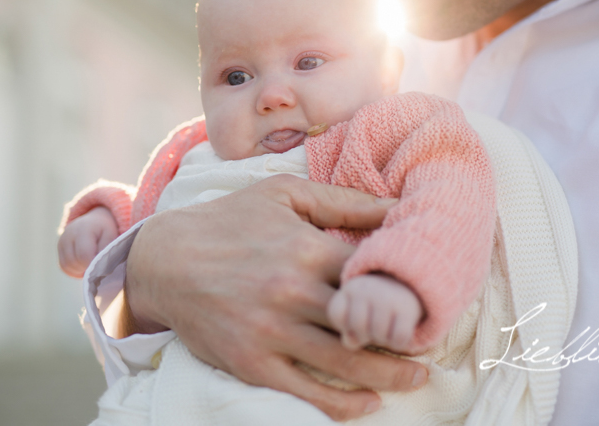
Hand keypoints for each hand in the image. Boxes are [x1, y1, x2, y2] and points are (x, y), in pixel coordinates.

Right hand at [58, 207, 118, 277]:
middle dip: (86, 268)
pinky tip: (84, 266)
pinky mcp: (59, 248)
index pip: (84, 255)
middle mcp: (68, 234)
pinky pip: (63, 266)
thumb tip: (99, 267)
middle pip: (73, 262)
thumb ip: (105, 250)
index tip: (102, 266)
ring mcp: (61, 241)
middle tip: (97, 266)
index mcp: (83, 229)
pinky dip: (73, 270)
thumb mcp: (111, 236)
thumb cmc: (105, 229)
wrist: (94, 220)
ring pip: (66, 266)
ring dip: (79, 270)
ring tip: (91, 265)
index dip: (93, 265)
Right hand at [124, 174, 428, 421]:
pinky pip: (305, 392)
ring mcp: (271, 332)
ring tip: (416, 379)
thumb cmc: (230, 220)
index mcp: (306, 247)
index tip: (433, 299)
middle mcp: (292, 292)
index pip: (376, 274)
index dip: (409, 289)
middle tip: (434, 345)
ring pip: (344, 364)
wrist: (164, 260)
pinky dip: (342, 404)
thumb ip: (346, 202)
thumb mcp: (286, 195)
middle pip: (367, 323)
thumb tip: (400, 206)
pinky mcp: (251, 363)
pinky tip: (369, 403)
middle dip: (407, 339)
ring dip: (388, 376)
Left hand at [328, 274, 424, 353]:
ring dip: (384, 340)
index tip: (354, 322)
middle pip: (358, 328)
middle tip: (374, 329)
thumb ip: (348, 330)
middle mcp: (368, 289)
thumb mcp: (358, 312)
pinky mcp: (407, 308)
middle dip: (366, 335)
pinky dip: (399, 343)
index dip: (345, 325)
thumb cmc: (376, 306)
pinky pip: (398, 339)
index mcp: (350, 288)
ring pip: (379, 336)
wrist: (412, 285)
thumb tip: (352, 343)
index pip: (336, 314)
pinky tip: (399, 334)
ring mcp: (388, 297)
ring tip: (387, 329)